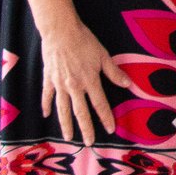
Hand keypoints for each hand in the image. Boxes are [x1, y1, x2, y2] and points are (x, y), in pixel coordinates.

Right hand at [38, 14, 135, 146]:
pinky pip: (47, 96)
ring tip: (69, 137)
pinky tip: (46, 115)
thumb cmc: (84, 41)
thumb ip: (114, 72)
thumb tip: (129, 85)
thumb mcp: (103, 55)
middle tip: (89, 143)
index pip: (100, 105)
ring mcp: (59, 85)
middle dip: (86, 129)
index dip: (106, 118)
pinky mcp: (48, 79)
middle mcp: (74, 87)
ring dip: (66, 124)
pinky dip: (46, 106)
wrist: (60, 32)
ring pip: (63, 110)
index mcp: (90, 81)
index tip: (110, 129)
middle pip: (81, 113)